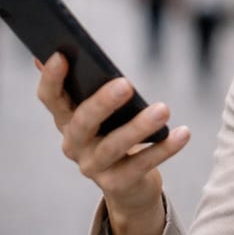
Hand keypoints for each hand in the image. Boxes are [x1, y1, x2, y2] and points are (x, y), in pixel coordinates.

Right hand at [36, 53, 190, 234]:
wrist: (129, 185)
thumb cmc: (115, 132)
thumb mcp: (99, 109)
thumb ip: (85, 83)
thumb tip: (60, 49)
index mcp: (65, 119)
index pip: (49, 98)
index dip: (51, 78)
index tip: (60, 54)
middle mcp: (73, 145)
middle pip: (83, 123)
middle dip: (103, 102)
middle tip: (126, 84)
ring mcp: (93, 167)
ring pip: (114, 146)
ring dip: (139, 127)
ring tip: (163, 109)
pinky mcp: (118, 184)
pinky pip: (142, 164)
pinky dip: (164, 148)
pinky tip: (183, 132)